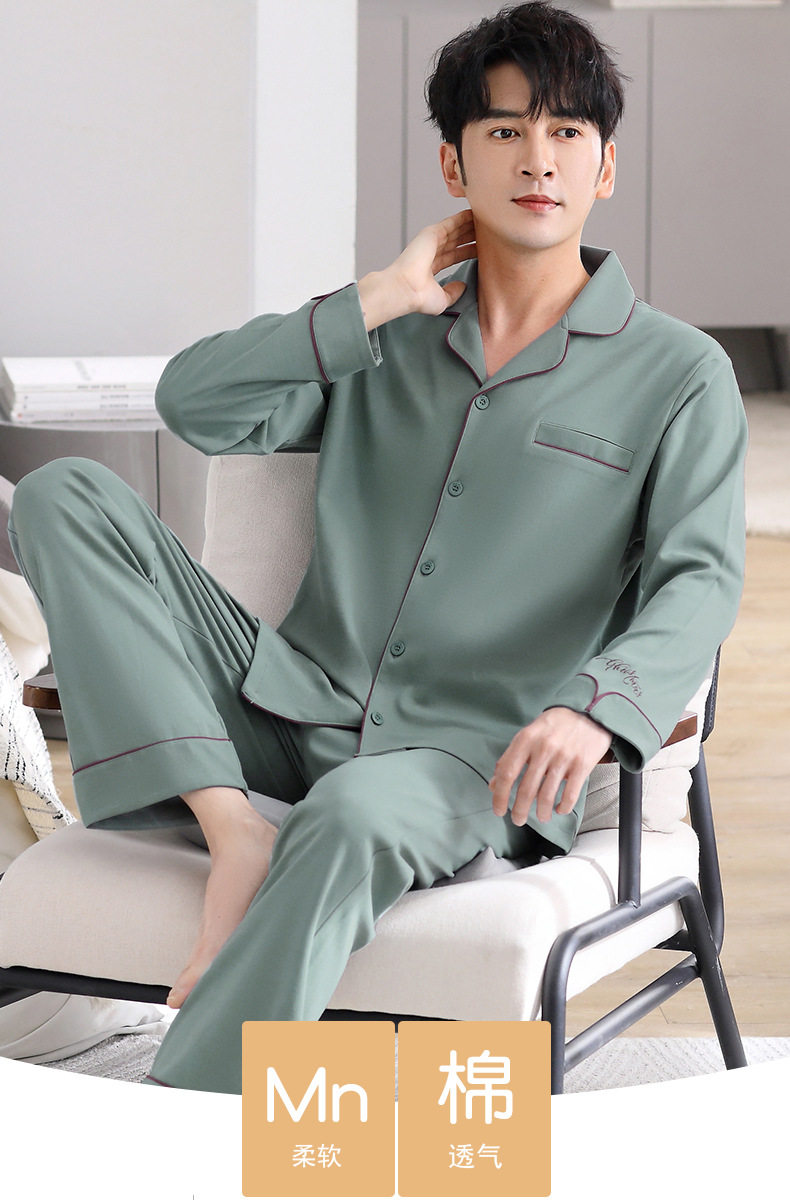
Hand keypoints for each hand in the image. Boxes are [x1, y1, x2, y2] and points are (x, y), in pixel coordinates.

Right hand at [357, 210, 476, 330]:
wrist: (406, 289)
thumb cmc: (418, 297)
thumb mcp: (442, 300)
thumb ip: (453, 292)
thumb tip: (462, 287)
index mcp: (431, 267)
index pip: (454, 255)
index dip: (468, 251)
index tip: (482, 250)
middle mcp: (431, 252)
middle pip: (456, 240)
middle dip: (470, 235)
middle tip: (487, 231)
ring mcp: (431, 242)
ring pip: (455, 230)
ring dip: (469, 225)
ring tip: (486, 220)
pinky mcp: (431, 233)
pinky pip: (451, 222)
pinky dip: (463, 217)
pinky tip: (475, 213)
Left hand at [489, 708, 612, 826]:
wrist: (587, 712)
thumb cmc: (554, 725)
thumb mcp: (528, 734)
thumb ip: (511, 758)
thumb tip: (494, 784)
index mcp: (526, 739)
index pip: (507, 773)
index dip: (500, 795)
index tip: (499, 809)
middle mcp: (544, 748)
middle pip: (526, 789)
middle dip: (519, 810)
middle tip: (518, 820)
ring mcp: (564, 757)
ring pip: (547, 795)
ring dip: (541, 812)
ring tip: (541, 817)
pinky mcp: (583, 764)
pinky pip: (570, 794)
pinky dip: (563, 807)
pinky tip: (559, 809)